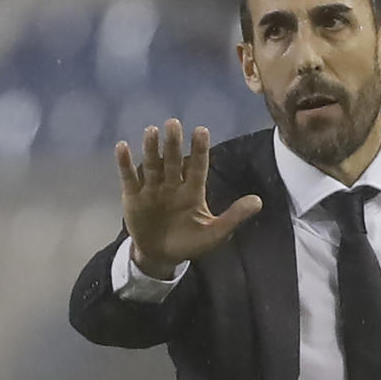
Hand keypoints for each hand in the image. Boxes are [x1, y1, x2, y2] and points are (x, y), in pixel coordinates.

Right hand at [118, 119, 261, 275]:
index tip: (201, 131)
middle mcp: (172, 184)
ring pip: (152, 165)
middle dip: (173, 143)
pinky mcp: (133, 197)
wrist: (160, 256)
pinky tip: (122, 147)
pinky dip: (124, 164)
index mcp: (192, 191)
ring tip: (151, 131)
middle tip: (173, 123)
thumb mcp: (214, 233)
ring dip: (151, 148)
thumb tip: (258, 202)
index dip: (199, 150)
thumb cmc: (189, 243)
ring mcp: (152, 189)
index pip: (197, 167)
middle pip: (172, 161)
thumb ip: (233, 217)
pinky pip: (129, 178)